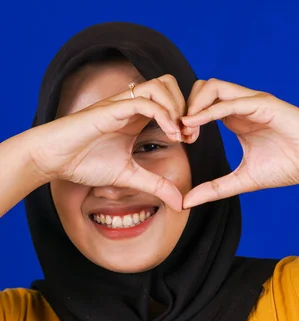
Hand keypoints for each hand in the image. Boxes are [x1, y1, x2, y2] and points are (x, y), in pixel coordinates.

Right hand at [29, 75, 185, 210]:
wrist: (51, 159)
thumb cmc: (84, 162)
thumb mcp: (130, 176)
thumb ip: (157, 186)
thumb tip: (181, 203)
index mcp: (138, 116)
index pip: (171, 99)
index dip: (187, 115)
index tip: (191, 139)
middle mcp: (132, 105)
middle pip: (169, 84)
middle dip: (187, 106)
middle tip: (189, 134)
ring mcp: (121, 104)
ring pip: (160, 85)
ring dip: (176, 107)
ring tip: (179, 134)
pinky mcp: (110, 109)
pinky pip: (143, 101)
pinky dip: (163, 114)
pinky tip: (170, 134)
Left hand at [181, 78, 298, 207]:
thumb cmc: (290, 166)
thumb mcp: (244, 180)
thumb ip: (215, 188)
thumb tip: (185, 202)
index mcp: (235, 119)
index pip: (201, 105)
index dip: (185, 119)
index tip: (181, 142)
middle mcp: (241, 105)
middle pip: (201, 88)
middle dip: (184, 107)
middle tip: (181, 134)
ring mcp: (252, 101)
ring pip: (212, 87)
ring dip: (193, 105)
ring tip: (186, 129)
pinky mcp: (263, 104)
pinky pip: (230, 102)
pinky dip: (209, 111)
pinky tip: (194, 124)